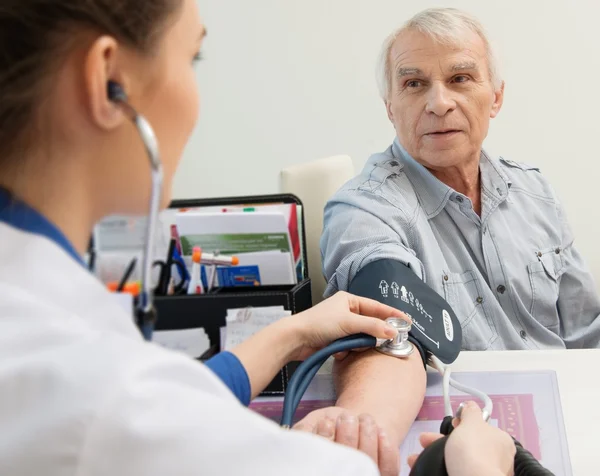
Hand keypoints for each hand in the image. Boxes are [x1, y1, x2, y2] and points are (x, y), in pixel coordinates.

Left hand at [287, 291, 408, 360]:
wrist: (295, 339)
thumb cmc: (319, 324)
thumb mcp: (349, 322)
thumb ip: (372, 326)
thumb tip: (392, 332)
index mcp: (349, 300)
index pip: (376, 306)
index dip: (392, 315)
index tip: (407, 322)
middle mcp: (346, 311)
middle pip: (370, 323)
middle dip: (374, 333)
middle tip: (388, 340)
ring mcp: (341, 326)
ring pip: (361, 337)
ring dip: (359, 344)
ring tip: (352, 346)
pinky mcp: (336, 340)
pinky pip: (351, 346)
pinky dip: (349, 350)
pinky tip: (341, 351)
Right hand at [293, 406, 398, 475]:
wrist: (351, 422)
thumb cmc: (327, 425)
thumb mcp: (309, 424)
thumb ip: (302, 431)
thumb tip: (302, 437)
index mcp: (321, 468)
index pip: (323, 463)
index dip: (326, 440)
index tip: (326, 423)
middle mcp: (341, 475)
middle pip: (348, 463)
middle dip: (347, 437)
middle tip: (346, 418)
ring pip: (368, 464)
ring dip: (367, 436)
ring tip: (362, 419)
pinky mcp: (383, 474)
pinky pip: (389, 467)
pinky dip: (387, 448)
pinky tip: (379, 431)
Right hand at [407, 402, 515, 475]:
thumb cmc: (474, 449)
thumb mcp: (472, 422)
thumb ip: (471, 412)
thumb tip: (471, 405)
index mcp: (501, 441)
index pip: (482, 429)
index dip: (463, 425)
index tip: (451, 426)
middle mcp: (498, 458)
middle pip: (467, 445)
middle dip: (443, 441)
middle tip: (424, 440)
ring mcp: (485, 472)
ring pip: (458, 460)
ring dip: (436, 455)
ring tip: (415, 458)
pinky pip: (454, 471)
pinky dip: (439, 468)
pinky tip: (424, 466)